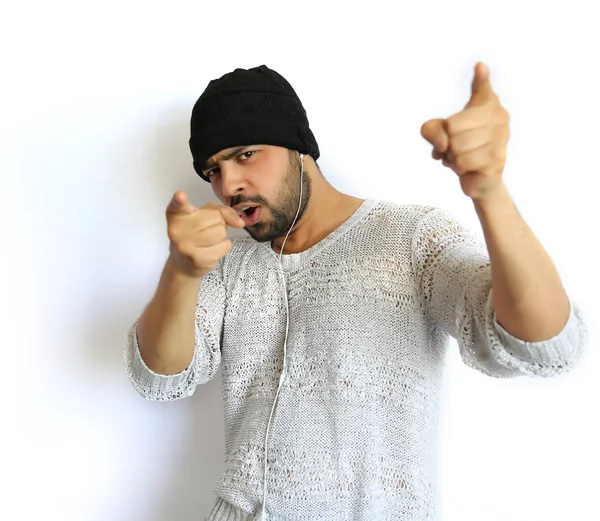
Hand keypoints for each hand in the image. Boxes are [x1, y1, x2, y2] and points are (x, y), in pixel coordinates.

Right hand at [166, 191, 244, 277]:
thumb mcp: (206, 214)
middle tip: (206, 230)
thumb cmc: (196, 233)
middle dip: (218, 223)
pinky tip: (211, 250)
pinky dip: (223, 247)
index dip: (179, 200)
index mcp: (176, 214)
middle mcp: (177, 230)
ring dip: (221, 236)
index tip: (180, 195)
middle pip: (216, 217)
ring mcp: (186, 246)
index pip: (178, 206)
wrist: (184, 263)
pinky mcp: (198, 260)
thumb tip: (240, 223)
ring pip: (221, 232)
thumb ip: (222, 211)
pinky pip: (224, 246)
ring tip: (209, 240)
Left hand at [420, 62, 509, 199]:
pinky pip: (464, 163)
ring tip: (461, 157)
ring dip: (452, 158)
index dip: (474, 86)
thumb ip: (432, 130)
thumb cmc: (460, 147)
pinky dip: (459, 168)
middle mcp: (500, 116)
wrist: (479, 177)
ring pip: (457, 148)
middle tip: (454, 148)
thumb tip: (443, 143)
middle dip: (446, 144)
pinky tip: (468, 167)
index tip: (476, 73)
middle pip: (452, 129)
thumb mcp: (439, 133)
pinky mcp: (498, 159)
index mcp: (487, 102)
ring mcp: (502, 138)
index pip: (481, 89)